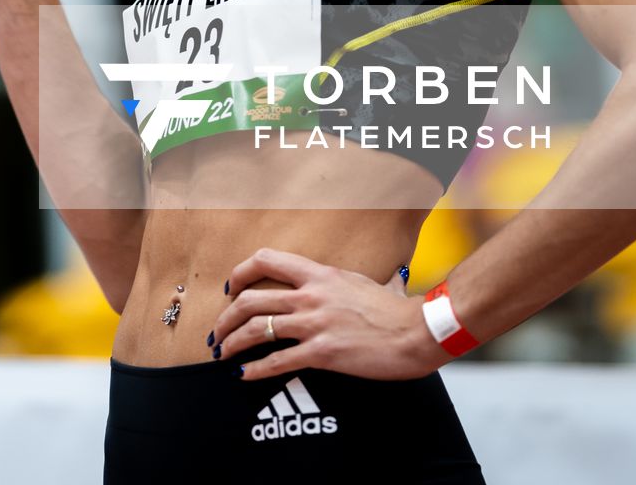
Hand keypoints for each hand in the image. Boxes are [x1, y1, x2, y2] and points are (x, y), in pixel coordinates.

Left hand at [210, 248, 446, 381]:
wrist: (418, 332)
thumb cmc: (395, 310)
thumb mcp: (364, 283)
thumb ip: (344, 282)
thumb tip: (355, 283)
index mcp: (319, 274)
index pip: (266, 260)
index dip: (240, 273)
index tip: (230, 288)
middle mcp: (311, 296)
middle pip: (251, 300)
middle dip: (225, 317)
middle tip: (217, 332)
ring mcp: (315, 324)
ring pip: (257, 329)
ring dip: (232, 343)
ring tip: (223, 353)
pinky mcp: (323, 353)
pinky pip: (278, 361)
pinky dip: (255, 369)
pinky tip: (245, 375)